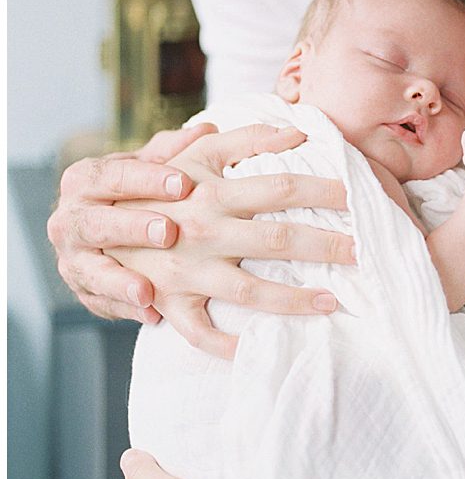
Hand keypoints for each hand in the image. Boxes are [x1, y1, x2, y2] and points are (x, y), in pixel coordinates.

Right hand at [48, 123, 213, 322]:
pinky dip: (126, 310)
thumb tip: (208, 130)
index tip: (183, 183)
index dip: (146, 179)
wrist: (103, 231)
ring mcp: (74, 259)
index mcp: (85, 181)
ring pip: (91, 270)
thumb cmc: (133, 191)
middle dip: (131, 227)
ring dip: (120, 280)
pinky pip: (101, 303)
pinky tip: (152, 315)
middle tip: (170, 232)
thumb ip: (174, 150)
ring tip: (148, 289)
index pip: (111, 175)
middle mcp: (71, 220)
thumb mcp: (148, 166)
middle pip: (95, 222)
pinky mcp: (85, 292)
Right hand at [110, 124, 353, 357]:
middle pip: (276, 239)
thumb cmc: (153, 186)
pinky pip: (204, 334)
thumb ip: (246, 138)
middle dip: (326, 246)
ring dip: (295, 300)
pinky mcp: (168, 304)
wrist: (84, 224)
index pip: (280, 187)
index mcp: (210, 192)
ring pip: (251, 293)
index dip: (322, 192)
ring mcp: (185, 272)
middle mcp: (202, 232)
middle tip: (365, 252)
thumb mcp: (195, 154)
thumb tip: (298, 129)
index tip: (358, 196)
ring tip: (334, 301)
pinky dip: (233, 346)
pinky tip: (269, 348)